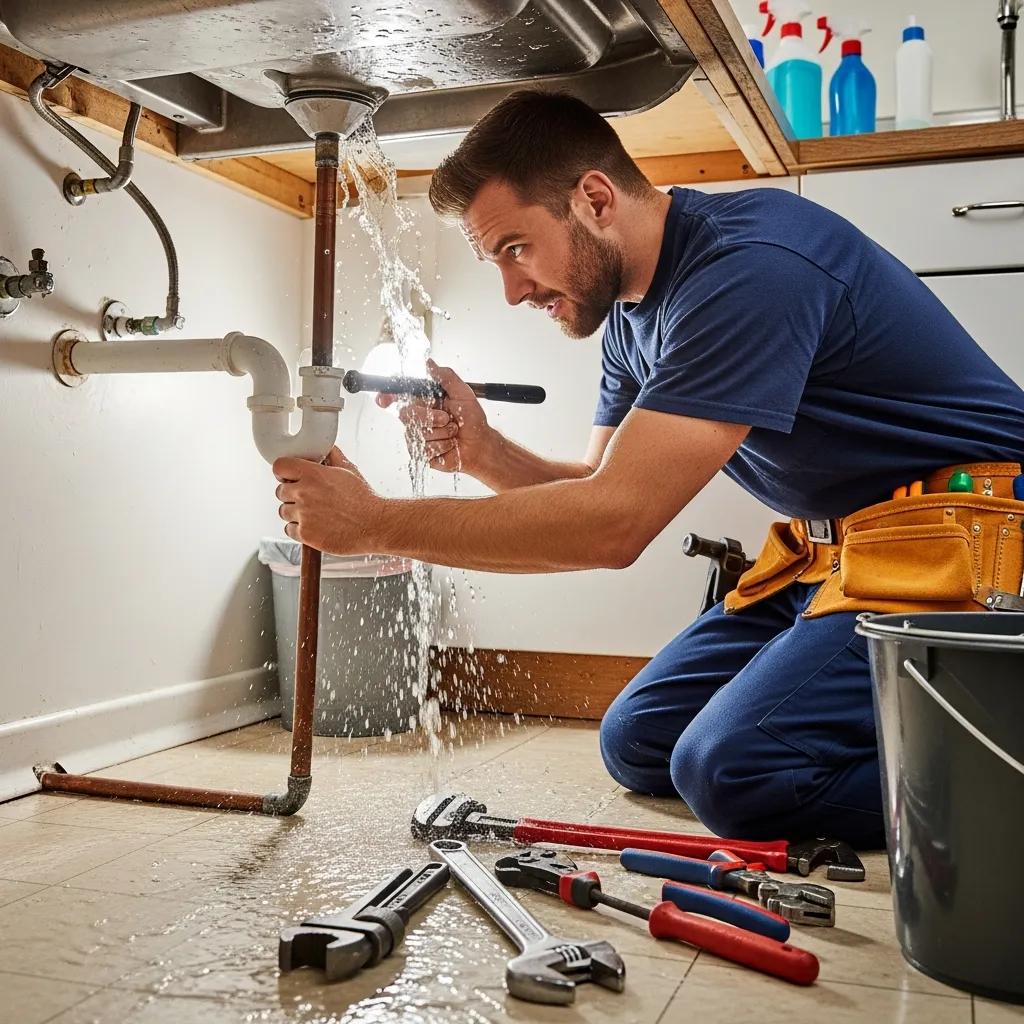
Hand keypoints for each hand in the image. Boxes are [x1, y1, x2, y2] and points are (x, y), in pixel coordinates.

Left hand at [274, 447, 380, 554]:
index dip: (283, 472)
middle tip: (308, 499)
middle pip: (280, 491)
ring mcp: (303, 514)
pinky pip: (289, 529)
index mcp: (313, 474)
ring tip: (313, 514)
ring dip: (294, 513)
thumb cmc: (364, 499)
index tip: (289, 478)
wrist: (374, 526)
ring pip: (283, 512)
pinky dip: (298, 529)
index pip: (279, 466)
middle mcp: (304, 493)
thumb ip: (333, 455)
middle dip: (291, 495)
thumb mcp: (350, 470)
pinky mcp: (305, 534)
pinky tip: (314, 526)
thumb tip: (325, 446)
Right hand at [377, 359, 494, 474]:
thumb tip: (429, 363)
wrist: (480, 443)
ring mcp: (418, 436)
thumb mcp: (463, 393)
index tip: (384, 400)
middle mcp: (418, 419)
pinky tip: (450, 445)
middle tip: (447, 418)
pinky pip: (425, 449)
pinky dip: (442, 446)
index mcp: (424, 402)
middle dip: (430, 417)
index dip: (388, 397)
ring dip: (441, 432)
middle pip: (406, 415)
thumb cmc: (472, 420)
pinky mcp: (422, 453)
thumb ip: (446, 377)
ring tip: (452, 432)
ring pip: (418, 433)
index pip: (399, 397)